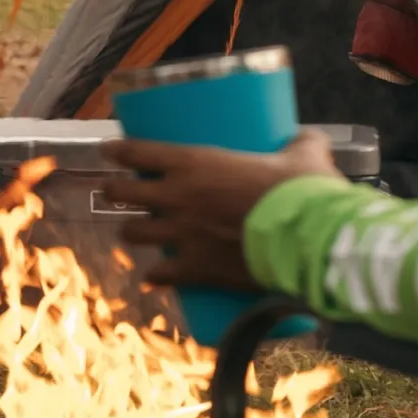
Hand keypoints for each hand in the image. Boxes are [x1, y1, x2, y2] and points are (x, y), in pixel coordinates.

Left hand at [101, 131, 345, 290]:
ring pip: (132, 234)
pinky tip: (153, 278)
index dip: (117, 150)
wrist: (307, 242)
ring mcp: (180, 235)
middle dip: (114, 191)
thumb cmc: (302, 192)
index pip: (138, 151)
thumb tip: (309, 139)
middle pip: (122, 193)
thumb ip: (302, 144)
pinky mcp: (193, 270)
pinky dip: (155, 276)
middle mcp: (176, 197)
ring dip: (130, 232)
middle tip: (116, 191)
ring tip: (134, 231)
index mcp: (193, 163)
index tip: (108, 150)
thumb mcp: (304, 157)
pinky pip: (159, 275)